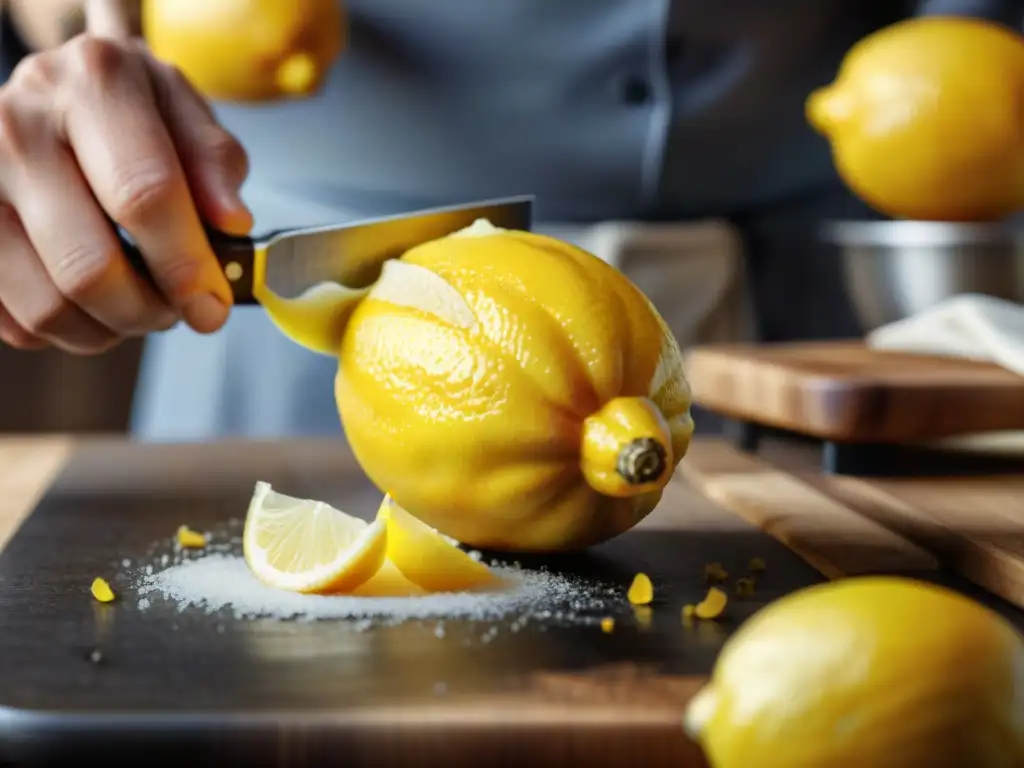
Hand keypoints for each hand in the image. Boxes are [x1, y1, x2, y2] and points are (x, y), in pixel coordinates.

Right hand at [0, 19, 252, 353]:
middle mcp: (17, 127)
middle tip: (178, 309)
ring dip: (111, 328)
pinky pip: (15, 322)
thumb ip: (215, 163)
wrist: (53, 92)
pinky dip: (67, 329)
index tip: (213, 304)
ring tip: (139, 303)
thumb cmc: (129, 109)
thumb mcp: (184, 111)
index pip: (143, 196)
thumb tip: (231, 223)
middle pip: (89, 268)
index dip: (186, 266)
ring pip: (48, 307)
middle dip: (150, 310)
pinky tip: (92, 302)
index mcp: (91, 86)